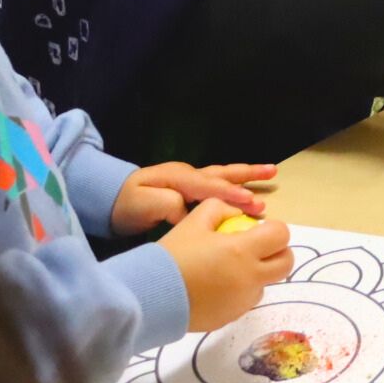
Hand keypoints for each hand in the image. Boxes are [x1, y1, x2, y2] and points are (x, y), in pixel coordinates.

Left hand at [110, 162, 275, 234]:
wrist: (109, 199)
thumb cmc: (126, 203)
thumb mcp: (142, 204)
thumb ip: (166, 205)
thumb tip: (187, 210)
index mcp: (178, 178)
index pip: (210, 186)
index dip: (231, 194)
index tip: (252, 202)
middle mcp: (187, 174)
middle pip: (223, 173)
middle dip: (248, 176)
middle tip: (273, 177)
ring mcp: (189, 179)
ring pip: (223, 175)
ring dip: (247, 175)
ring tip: (271, 172)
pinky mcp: (189, 188)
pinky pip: (217, 184)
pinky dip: (235, 183)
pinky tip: (248, 187)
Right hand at [162, 203, 291, 330]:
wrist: (152, 295)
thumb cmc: (173, 255)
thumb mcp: (193, 222)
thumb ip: (219, 209)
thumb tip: (238, 212)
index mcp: (243, 250)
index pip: (281, 235)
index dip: (274, 229)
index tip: (259, 230)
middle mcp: (250, 277)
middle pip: (286, 264)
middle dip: (279, 252)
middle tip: (259, 248)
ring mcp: (243, 300)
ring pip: (267, 284)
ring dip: (258, 274)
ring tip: (231, 268)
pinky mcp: (233, 316)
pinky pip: (246, 301)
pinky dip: (241, 292)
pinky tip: (217, 286)